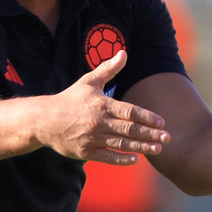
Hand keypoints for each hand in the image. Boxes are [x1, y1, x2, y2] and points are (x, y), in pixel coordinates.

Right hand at [44, 51, 169, 164]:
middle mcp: (98, 122)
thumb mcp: (89, 81)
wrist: (44, 120)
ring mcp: (92, 139)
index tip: (162, 122)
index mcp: (102, 104)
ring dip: (141, 147)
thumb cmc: (70, 99)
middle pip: (129, 129)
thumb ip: (108, 68)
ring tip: (157, 148)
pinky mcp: (86, 152)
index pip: (130, 111)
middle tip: (167, 137)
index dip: (147, 117)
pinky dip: (122, 159)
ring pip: (122, 144)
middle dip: (150, 134)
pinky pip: (108, 157)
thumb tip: (124, 52)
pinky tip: (136, 159)